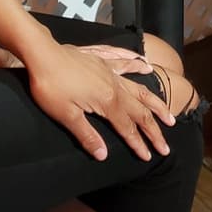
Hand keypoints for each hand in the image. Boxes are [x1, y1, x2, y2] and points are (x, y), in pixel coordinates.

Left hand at [27, 44, 174, 161]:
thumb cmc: (51, 87)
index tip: (150, 157)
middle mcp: (115, 86)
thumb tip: (103, 156)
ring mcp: (110, 71)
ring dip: (155, 103)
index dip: (139, 144)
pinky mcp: (101, 61)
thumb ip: (87, 135)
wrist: (42, 54)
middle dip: (154, 130)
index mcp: (108, 102)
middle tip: (166, 146)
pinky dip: (136, 65)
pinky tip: (145, 65)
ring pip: (139, 88)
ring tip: (168, 114)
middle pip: (140, 111)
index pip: (128, 128)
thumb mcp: (67, 115)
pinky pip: (124, 62)